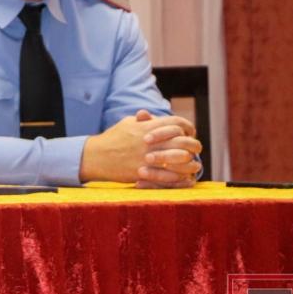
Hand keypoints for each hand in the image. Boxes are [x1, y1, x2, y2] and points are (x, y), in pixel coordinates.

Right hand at [80, 109, 200, 184]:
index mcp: (146, 127)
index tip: (190, 131)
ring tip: (195, 165)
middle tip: (197, 148)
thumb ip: (143, 120)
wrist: (95, 157)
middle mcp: (149, 142)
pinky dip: (179, 177)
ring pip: (179, 159)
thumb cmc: (112, 139)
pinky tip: (184, 177)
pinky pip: (168, 175)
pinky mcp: (143, 172)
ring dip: (190, 163)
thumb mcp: (126, 124)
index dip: (187, 126)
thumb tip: (153, 116)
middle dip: (194, 145)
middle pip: (182, 141)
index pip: (175, 122)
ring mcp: (146, 157)